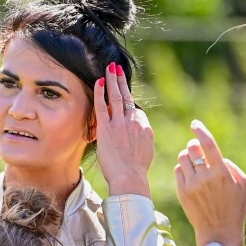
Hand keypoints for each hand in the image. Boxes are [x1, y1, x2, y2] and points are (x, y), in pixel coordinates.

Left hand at [93, 64, 154, 196]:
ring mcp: (120, 123)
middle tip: (117, 68)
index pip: (134, 109)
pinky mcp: (107, 128)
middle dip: (121, 80)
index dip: (127, 102)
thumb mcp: (147, 150)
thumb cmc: (137, 170)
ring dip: (113, 80)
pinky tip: (99, 82)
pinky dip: (100, 93)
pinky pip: (102, 106)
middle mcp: (133, 121)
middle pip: (126, 96)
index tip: (122, 93)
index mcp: (144, 126)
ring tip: (110, 68)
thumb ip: (143, 137)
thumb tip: (140, 132)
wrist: (130, 177)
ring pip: (116, 96)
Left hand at [173, 120, 245, 245]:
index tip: (195, 124)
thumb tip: (216, 156)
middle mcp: (204, 177)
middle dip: (194, 145)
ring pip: (182, 158)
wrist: (218, 232)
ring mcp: (191, 185)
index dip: (200, 131)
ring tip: (195, 164)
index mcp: (221, 173)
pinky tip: (191, 176)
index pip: (208, 144)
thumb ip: (230, 166)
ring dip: (188, 157)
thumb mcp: (242, 185)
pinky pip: (178, 171)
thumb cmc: (234, 208)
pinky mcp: (182, 192)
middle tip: (198, 150)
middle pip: (191, 148)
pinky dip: (183, 169)